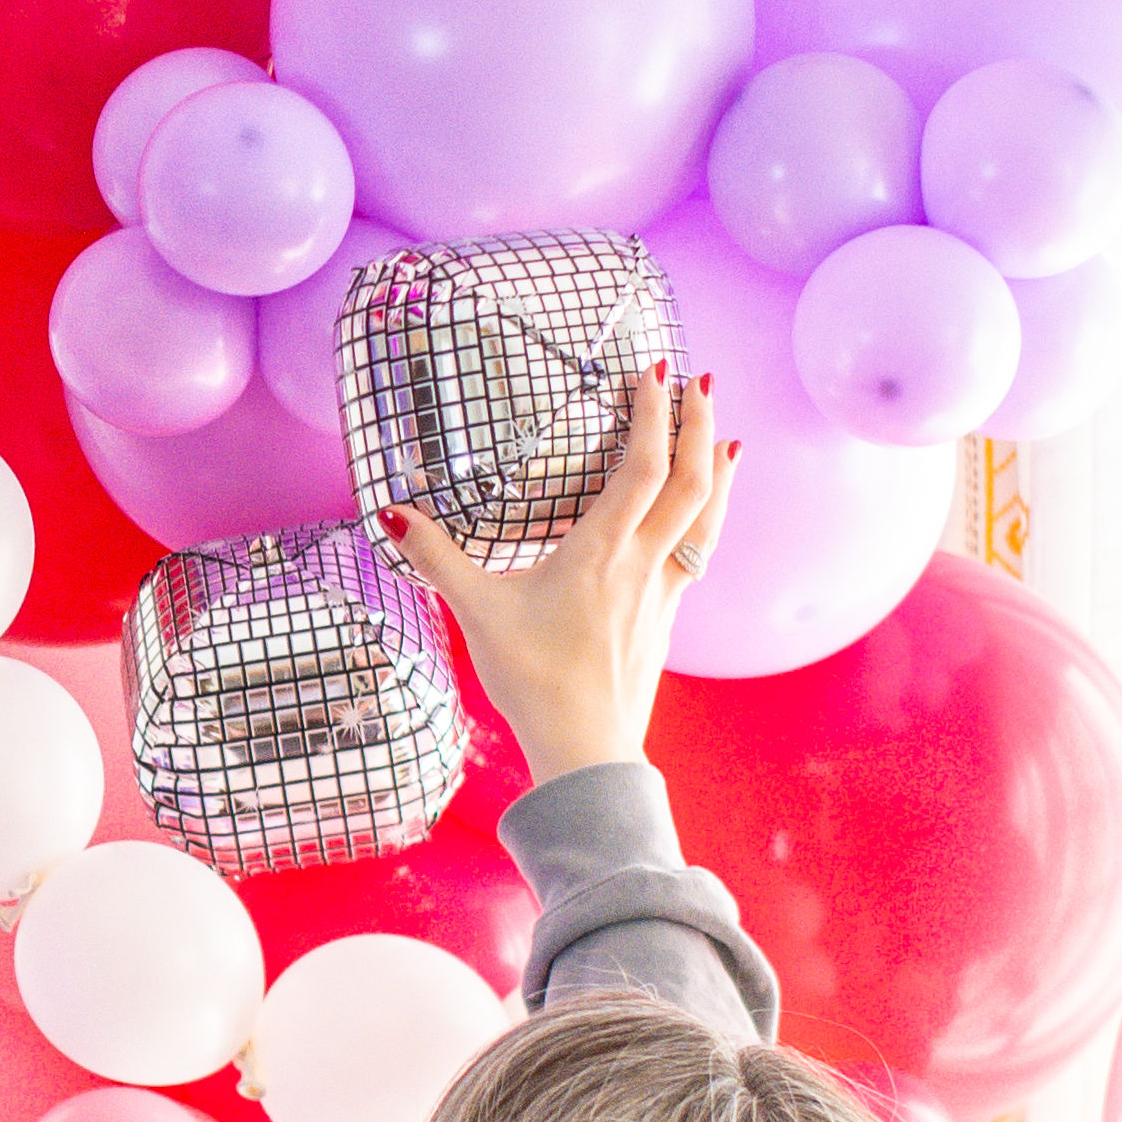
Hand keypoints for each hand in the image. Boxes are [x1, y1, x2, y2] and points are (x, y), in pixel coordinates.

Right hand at [384, 364, 728, 792]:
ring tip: (729, 437)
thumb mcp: (477, 613)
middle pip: (690, 480)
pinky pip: (698, 554)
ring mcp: (662, 593)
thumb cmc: (535, 681)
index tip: (653, 372)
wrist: (586, 749)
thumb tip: (393, 514)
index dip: (652, 414)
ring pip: (706, 518)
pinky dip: (708, 520)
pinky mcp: (665, 620)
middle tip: (702, 381)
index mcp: (602, 550)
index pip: (641, 465)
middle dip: (697, 425)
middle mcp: (643, 563)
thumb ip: (437, 558)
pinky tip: (703, 520)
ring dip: (719, 471)